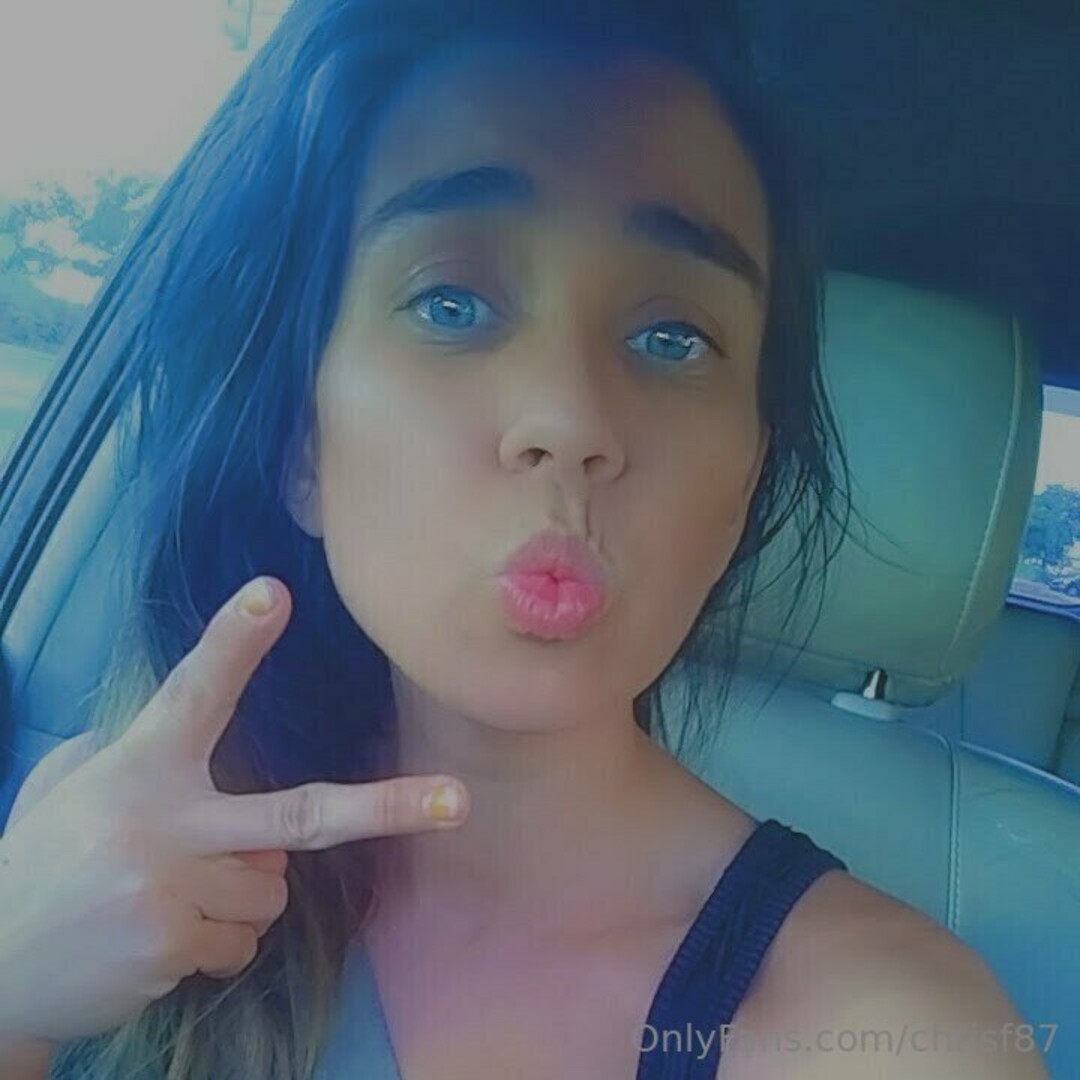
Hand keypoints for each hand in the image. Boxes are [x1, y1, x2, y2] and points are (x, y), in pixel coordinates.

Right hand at [0, 576, 467, 1043]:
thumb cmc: (47, 859)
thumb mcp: (79, 785)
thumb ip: (143, 756)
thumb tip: (214, 761)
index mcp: (140, 765)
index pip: (195, 692)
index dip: (236, 642)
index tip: (275, 594)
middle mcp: (162, 823)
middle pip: (299, 815)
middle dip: (386, 807)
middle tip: (457, 801)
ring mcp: (171, 890)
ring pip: (270, 891)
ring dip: (240, 893)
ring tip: (169, 893)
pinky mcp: (172, 948)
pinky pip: (242, 941)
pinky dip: (215, 939)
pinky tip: (157, 933)